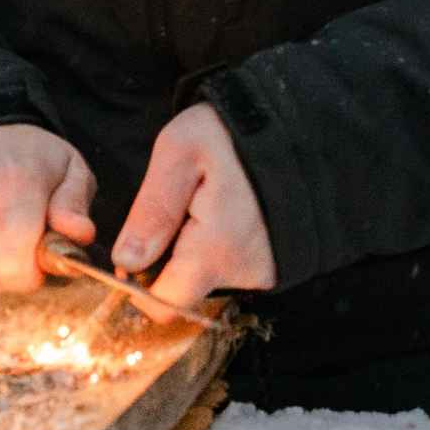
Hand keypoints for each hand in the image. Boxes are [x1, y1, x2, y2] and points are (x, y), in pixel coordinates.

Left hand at [113, 103, 275, 318]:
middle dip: (167, 263)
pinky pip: (231, 268)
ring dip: (194, 251)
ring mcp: (264, 270)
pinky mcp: (275, 263)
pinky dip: (219, 247)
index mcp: (215, 250)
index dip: (139, 286)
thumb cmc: (235, 131)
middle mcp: (244, 272)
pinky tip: (225, 212)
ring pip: (206, 279)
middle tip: (176, 211)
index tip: (133, 255)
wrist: (302, 123)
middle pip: (184, 292)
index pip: (164, 306)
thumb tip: (127, 262)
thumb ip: (153, 209)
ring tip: (205, 204)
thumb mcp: (180, 151)